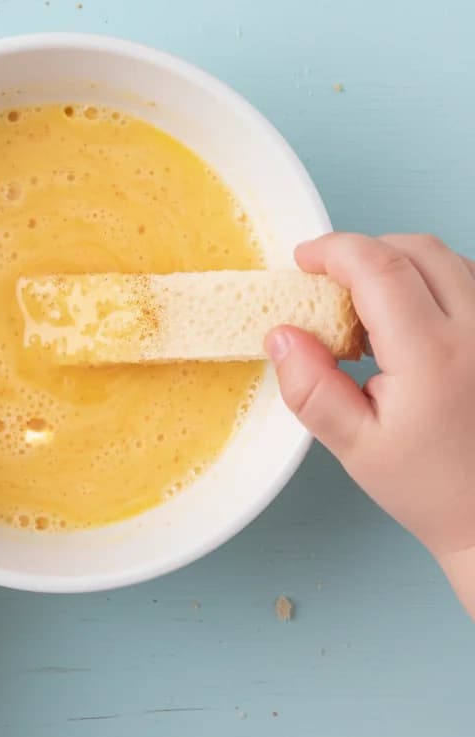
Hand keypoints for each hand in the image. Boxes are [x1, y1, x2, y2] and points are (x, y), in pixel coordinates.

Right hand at [266, 234, 474, 581]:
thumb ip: (310, 389)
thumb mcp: (354, 447)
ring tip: (365, 307)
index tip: (302, 261)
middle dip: (361, 252)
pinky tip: (406, 319)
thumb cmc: (432, 487)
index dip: (333, 250)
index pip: (379, 268)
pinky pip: (468, 279)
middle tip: (327, 282)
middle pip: (414, 249)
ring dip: (396, 264)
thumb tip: (280, 334)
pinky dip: (428, 280)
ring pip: (446, 258)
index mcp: (433, 356)